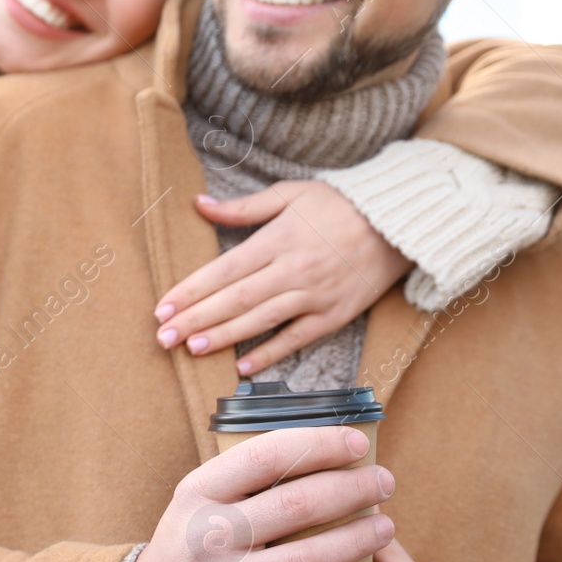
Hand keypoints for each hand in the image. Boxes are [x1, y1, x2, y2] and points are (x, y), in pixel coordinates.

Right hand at [120, 426, 394, 561]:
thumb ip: (245, 483)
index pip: (266, 455)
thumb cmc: (188, 553)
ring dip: (356, 540)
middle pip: (296, 504)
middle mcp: (207, 535)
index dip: (318, 445)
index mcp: (198, 493)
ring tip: (385, 528)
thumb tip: (319, 452)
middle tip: (384, 483)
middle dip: (351, 490)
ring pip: (306, 558)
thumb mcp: (197, 506)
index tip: (356, 444)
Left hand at [154, 181, 412, 375]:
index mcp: (278, 238)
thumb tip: (199, 204)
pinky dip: (269, 353)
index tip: (162, 308)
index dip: (191, 291)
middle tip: (163, 338)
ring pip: (261, 321)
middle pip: (236, 299)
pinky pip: (296, 339)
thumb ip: (243, 207)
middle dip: (196, 320)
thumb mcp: (290, 194)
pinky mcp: (334, 315)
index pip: (224, 270)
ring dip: (224, 337)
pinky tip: (242, 367)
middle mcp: (293, 269)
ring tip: (192, 349)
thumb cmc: (340, 204)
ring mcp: (315, 295)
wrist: (399, 223)